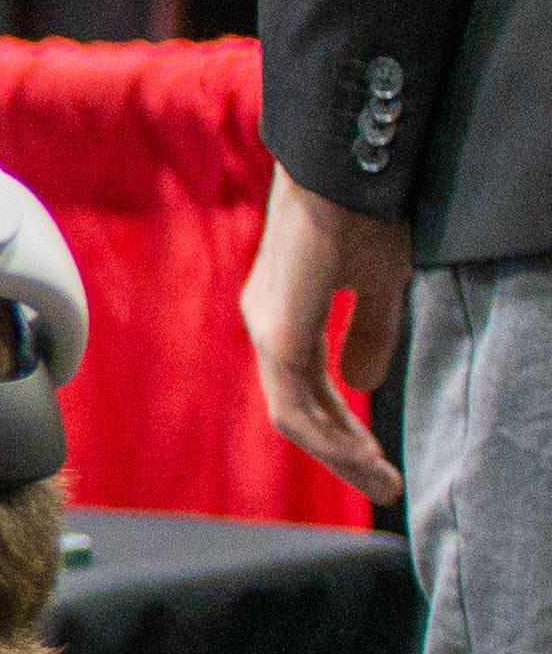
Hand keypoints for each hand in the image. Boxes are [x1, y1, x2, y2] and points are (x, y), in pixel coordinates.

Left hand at [239, 164, 411, 503]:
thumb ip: (368, 331)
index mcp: (285, 313)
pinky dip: (329, 437)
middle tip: (386, 487)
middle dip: (344, 453)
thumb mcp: (378, 281)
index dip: (344, 429)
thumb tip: (361, 385)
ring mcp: (268, 327)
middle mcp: (268, 322)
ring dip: (341, 454)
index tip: (380, 462)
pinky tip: (362, 457)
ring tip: (383, 483)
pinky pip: (294, 401)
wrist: (349, 166)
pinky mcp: (279, 330)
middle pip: (298, 410)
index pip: (307, 390)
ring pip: (295, 415)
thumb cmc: (365, 212)